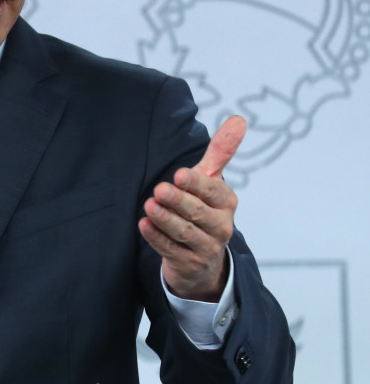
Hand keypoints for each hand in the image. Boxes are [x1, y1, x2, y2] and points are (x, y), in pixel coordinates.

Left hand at [138, 115, 244, 301]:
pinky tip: (143, 225)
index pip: (214, 192)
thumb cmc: (203, 208)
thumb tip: (238, 119)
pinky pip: (171, 250)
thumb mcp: (211, 181)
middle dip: (179, 201)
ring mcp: (206, 248)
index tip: (179, 174)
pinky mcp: (189, 264)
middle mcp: (221, 226)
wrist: (200, 257)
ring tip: (149, 206)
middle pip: (198, 213)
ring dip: (165, 219)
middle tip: (159, 189)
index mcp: (226, 203)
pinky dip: (156, 238)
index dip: (197, 184)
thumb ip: (220, 152)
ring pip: (184, 232)